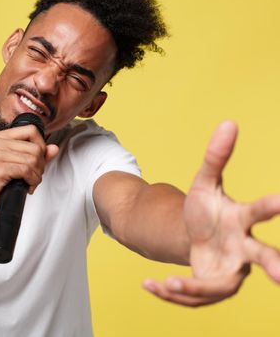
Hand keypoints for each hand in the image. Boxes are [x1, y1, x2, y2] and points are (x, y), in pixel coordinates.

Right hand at [0, 125, 58, 222]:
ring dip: (36, 176)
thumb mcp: (20, 164)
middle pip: (35, 148)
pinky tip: (27, 186)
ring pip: (33, 160)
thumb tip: (54, 148)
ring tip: (29, 182)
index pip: (32, 131)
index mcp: (1, 137)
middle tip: (33, 177)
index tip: (38, 161)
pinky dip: (32, 181)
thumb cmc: (1, 183)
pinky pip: (26, 170)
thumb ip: (38, 155)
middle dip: (40, 166)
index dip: (42, 147)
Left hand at [143, 121, 279, 305]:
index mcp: (242, 219)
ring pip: (221, 287)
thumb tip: (229, 122)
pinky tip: (150, 285)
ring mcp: (231, 271)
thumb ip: (216, 157)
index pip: (259, 211)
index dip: (272, 207)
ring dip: (195, 286)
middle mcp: (244, 248)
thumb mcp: (205, 182)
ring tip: (166, 282)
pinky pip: (196, 296)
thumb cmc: (208, 209)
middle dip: (275, 264)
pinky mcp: (213, 287)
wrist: (197, 236)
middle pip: (264, 257)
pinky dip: (173, 292)